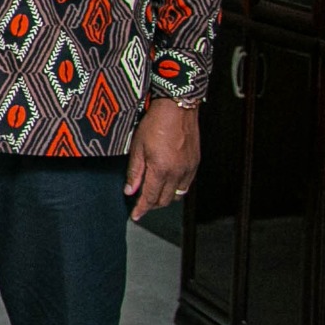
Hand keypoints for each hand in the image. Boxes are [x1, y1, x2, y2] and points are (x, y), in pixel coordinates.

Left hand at [125, 100, 200, 218]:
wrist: (177, 108)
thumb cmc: (155, 123)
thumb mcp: (137, 146)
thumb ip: (135, 171)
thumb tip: (130, 191)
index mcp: (162, 169)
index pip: (150, 198)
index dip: (141, 209)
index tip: (135, 216)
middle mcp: (178, 172)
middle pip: (165, 200)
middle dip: (152, 205)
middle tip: (141, 204)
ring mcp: (189, 169)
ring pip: (177, 194)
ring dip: (165, 198)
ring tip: (153, 194)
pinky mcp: (195, 163)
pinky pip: (186, 184)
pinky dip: (176, 188)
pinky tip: (167, 183)